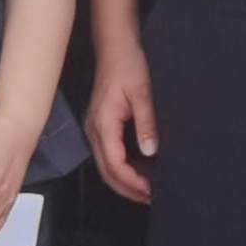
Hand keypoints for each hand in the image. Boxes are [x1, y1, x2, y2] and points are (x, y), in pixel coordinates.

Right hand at [87, 42, 158, 205]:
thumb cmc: (127, 66)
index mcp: (103, 124)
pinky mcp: (99, 125)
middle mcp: (94, 130)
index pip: (115, 165)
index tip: (150, 190)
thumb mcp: (142, 94)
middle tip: (149, 197)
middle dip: (127, 188)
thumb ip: (146, 124)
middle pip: (107, 172)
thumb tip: (150, 151)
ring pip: (105, 165)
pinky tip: (136, 169)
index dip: (132, 181)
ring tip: (145, 188)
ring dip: (123, 180)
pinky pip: (107, 154)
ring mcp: (95, 128)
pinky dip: (120, 167)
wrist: (115, 48)